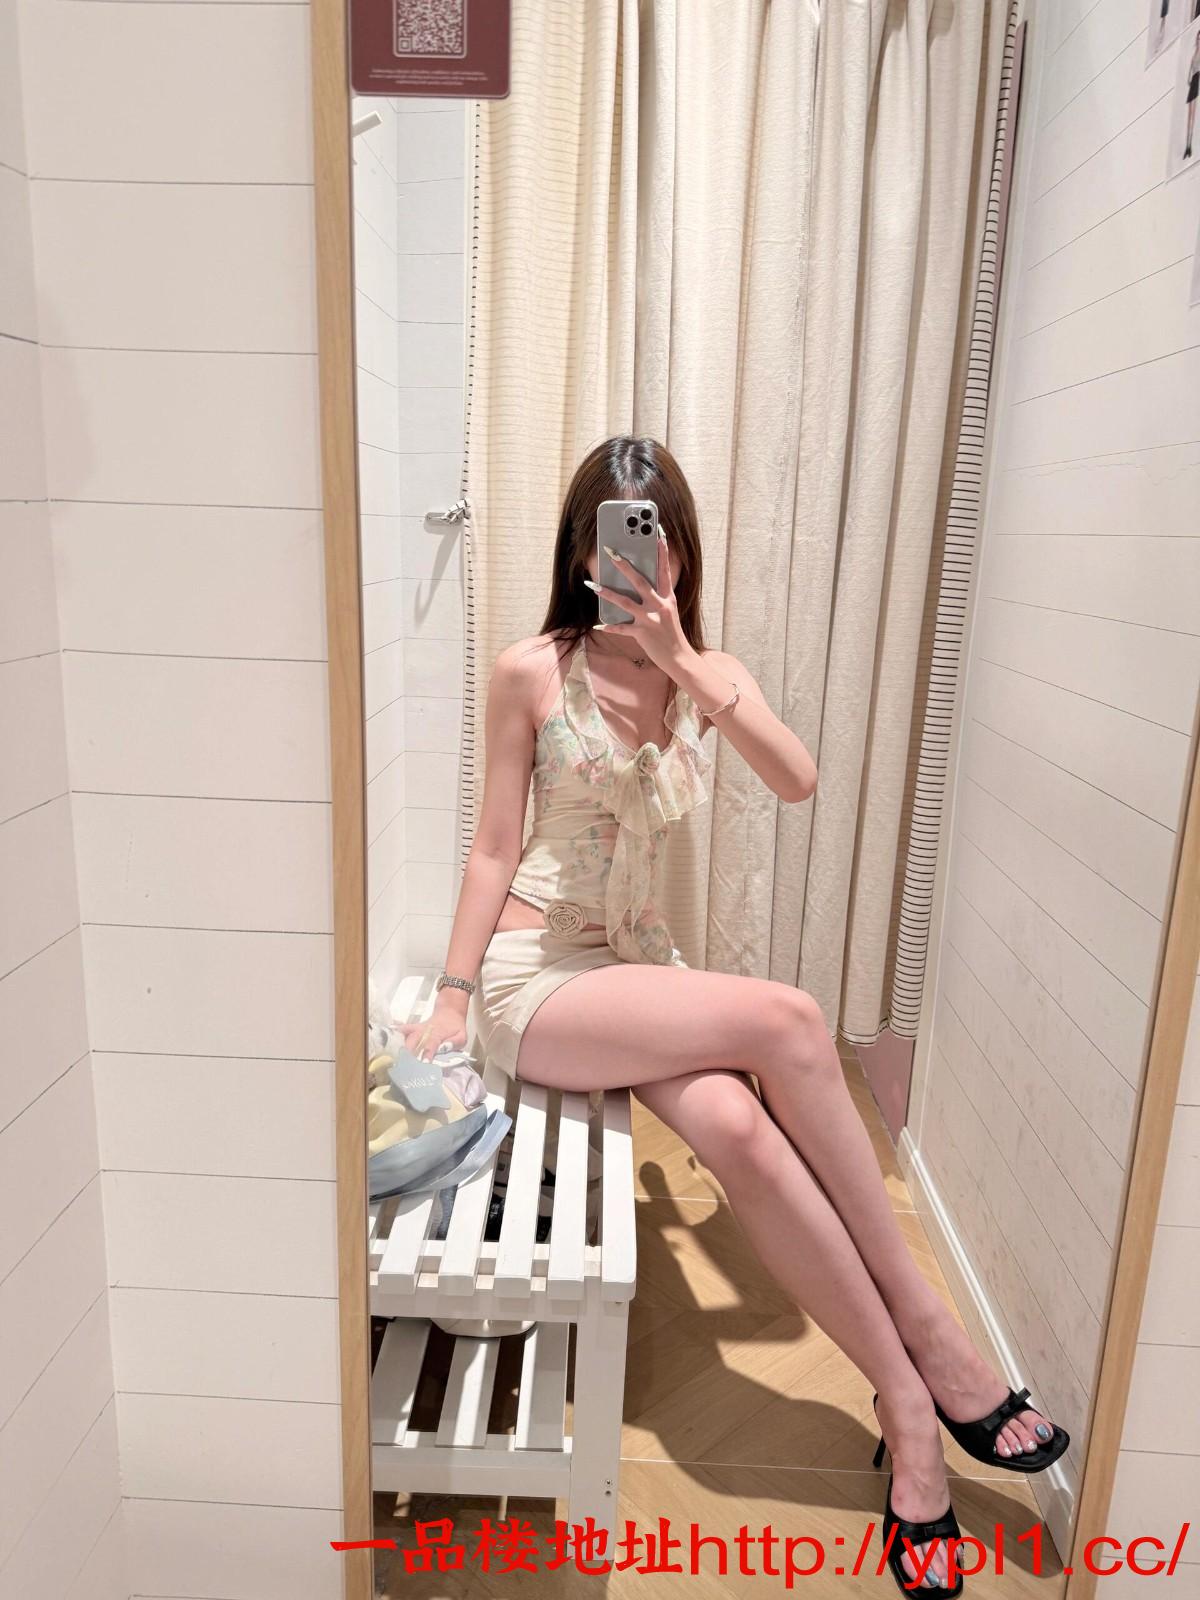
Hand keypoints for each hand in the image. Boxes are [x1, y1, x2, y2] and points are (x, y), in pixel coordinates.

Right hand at [395, 995, 467, 1061]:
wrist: (449, 1012)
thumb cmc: (455, 1028)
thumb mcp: (462, 1036)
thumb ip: (454, 1042)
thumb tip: (444, 1048)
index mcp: (438, 1035)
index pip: (432, 1044)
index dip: (428, 1053)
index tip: (424, 1063)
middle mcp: (425, 1031)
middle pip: (414, 1041)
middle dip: (409, 1053)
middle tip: (404, 1066)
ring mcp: (417, 1029)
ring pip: (406, 1036)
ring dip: (399, 1046)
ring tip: (393, 1057)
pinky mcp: (412, 1028)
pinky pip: (402, 1030)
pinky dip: (394, 1033)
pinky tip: (386, 1039)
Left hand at [586, 530, 694, 675]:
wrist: (679, 658)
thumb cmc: (672, 634)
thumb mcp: (669, 611)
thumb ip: (658, 598)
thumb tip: (641, 585)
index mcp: (668, 598)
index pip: (665, 570)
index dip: (662, 552)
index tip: (658, 534)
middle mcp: (659, 606)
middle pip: (640, 581)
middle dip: (624, 566)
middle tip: (611, 553)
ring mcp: (650, 620)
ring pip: (625, 602)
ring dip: (607, 593)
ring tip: (592, 585)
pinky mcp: (642, 634)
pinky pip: (621, 629)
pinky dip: (609, 627)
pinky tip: (597, 624)